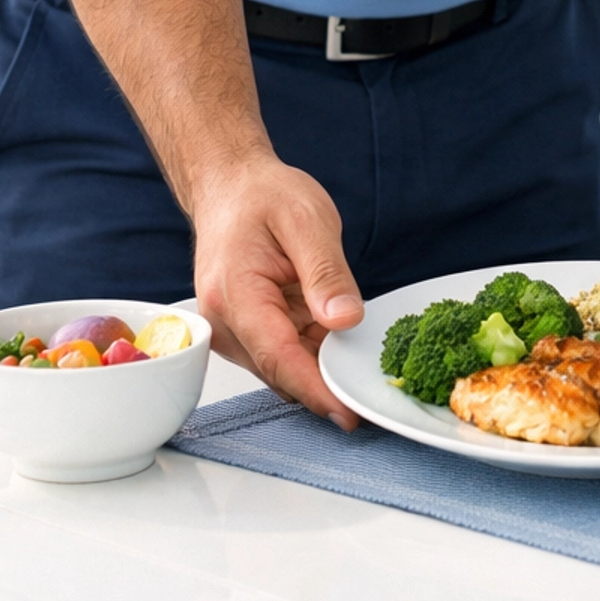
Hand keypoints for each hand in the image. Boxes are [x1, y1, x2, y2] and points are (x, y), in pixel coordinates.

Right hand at [191, 152, 365, 426]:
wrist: (231, 187)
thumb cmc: (263, 198)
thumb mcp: (307, 220)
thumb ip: (327, 273)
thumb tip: (346, 321)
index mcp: (236, 294)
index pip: (279, 357)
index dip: (316, 389)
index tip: (348, 413)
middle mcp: (225, 322)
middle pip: (281, 370)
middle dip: (326, 383)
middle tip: (374, 387)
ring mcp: (231, 330)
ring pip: (283, 366)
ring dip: (320, 363)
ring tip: (361, 355)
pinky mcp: (244, 331)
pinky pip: (283, 351)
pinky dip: (312, 349)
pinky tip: (338, 338)